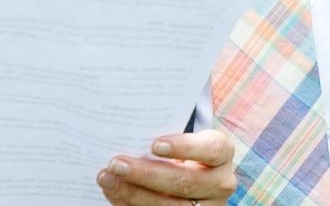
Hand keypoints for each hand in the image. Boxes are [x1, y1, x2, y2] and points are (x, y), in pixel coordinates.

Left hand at [98, 130, 236, 203]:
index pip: (210, 149)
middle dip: (146, 174)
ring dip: (134, 194)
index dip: (184, 147)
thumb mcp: (181, 140)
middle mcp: (220, 182)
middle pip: (185, 181)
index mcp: (222, 152)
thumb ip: (162, 138)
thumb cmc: (182, 150)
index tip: (154, 144)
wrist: (194, 175)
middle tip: (116, 164)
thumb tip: (124, 133)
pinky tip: (115, 195)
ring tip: (107, 180)